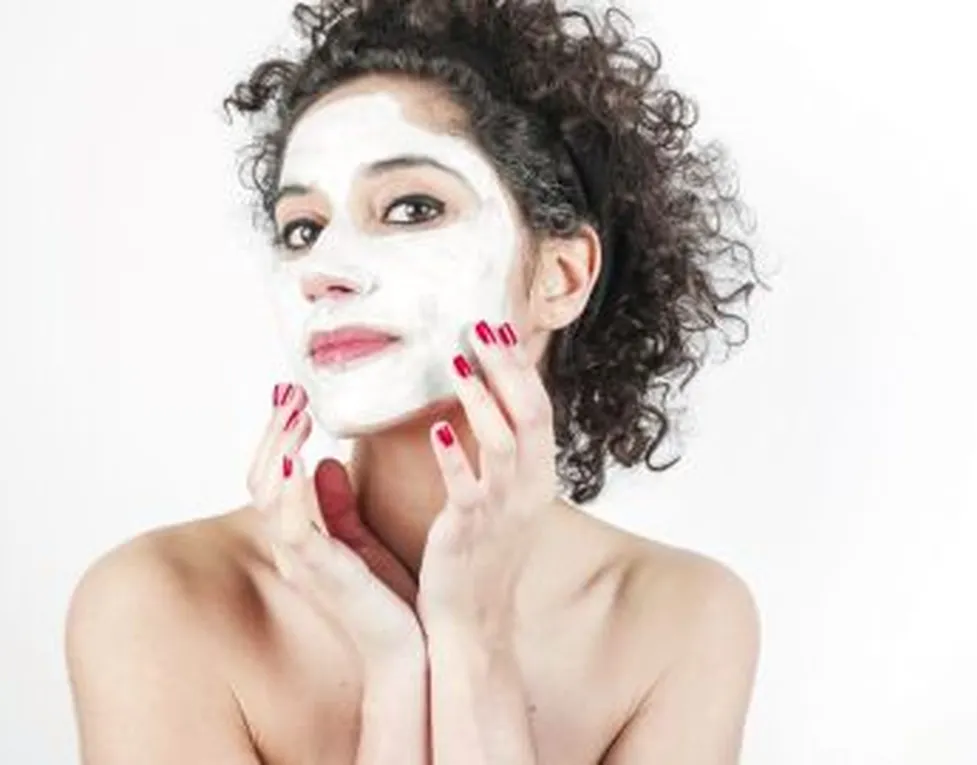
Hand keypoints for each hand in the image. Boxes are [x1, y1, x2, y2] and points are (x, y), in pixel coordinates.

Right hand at [249, 384, 423, 666]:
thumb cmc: (389, 600)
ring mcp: (302, 560)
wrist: (410, 652)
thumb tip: (325, 460)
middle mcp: (293, 545)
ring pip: (269, 495)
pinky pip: (291, 528)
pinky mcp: (321, 573)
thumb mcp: (363, 541)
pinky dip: (290, 491)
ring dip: (278, 447)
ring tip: (295, 410)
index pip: (275, 474)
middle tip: (292, 391)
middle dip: (274, 430)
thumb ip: (339, 504)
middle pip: (262, 477)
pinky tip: (299, 458)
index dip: (278, 433)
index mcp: (302, 535)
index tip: (295, 393)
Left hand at [417, 319, 559, 637]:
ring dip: (482, 400)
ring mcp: (503, 511)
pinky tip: (437, 428)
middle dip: (508, 368)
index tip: (498, 329)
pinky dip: (456, 456)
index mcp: (538, 478)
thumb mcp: (502, 499)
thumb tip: (481, 404)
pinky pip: (468, 487)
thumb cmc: (481, 559)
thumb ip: (498, 454)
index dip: (520, 368)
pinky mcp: (470, 532)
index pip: (539, 410)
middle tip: (482, 326)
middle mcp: (529, 490)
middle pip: (531, 415)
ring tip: (458, 365)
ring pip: (505, 443)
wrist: (474, 624)